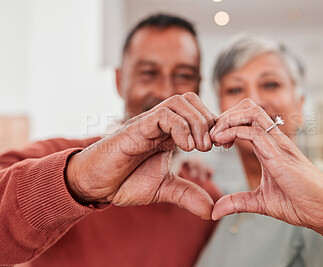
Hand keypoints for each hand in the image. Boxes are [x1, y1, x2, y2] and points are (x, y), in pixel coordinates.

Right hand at [66, 92, 216, 218]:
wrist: (95, 185)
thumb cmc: (125, 182)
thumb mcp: (164, 189)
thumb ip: (188, 195)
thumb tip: (212, 210)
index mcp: (169, 133)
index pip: (198, 113)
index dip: (215, 126)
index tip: (225, 146)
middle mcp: (160, 123)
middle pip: (191, 100)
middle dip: (208, 121)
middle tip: (212, 146)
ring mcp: (148, 123)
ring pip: (180, 101)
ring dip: (197, 122)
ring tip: (199, 147)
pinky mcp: (136, 128)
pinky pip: (163, 114)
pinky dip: (180, 127)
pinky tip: (184, 147)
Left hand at [210, 99, 322, 228]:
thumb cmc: (300, 204)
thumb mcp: (260, 202)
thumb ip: (237, 202)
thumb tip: (215, 211)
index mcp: (270, 147)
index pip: (247, 120)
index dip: (227, 124)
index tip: (215, 140)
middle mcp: (275, 141)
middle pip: (249, 108)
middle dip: (226, 115)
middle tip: (212, 134)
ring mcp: (279, 146)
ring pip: (252, 113)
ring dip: (228, 120)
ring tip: (215, 136)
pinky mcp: (281, 157)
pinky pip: (256, 133)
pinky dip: (234, 132)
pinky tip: (223, 142)